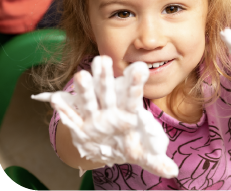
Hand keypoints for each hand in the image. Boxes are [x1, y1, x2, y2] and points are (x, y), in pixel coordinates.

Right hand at [32, 56, 177, 177]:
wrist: (107, 149)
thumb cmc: (127, 146)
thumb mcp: (141, 155)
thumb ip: (155, 161)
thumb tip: (173, 171)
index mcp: (126, 115)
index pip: (132, 98)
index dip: (135, 85)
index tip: (139, 69)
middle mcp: (109, 112)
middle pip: (107, 93)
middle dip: (105, 78)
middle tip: (103, 59)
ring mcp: (93, 117)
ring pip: (89, 101)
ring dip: (85, 90)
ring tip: (81, 75)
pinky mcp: (79, 126)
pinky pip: (71, 117)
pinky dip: (63, 110)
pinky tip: (56, 99)